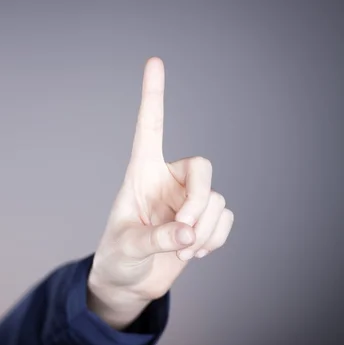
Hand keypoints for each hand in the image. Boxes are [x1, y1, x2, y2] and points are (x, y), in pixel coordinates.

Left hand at [88, 57, 233, 327]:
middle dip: (199, 202)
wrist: (129, 282)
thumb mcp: (128, 248)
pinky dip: (215, 238)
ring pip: (215, 200)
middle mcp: (167, 181)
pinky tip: (194, 252)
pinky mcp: (201, 221)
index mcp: (141, 174)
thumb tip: (188, 232)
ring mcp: (186, 201)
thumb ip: (156, 239)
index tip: (154, 62)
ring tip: (183, 251)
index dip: (153, 96)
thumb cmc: (117, 257)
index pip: (150, 128)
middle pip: (203, 168)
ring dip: (205, 229)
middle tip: (184, 232)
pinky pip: (225, 219)